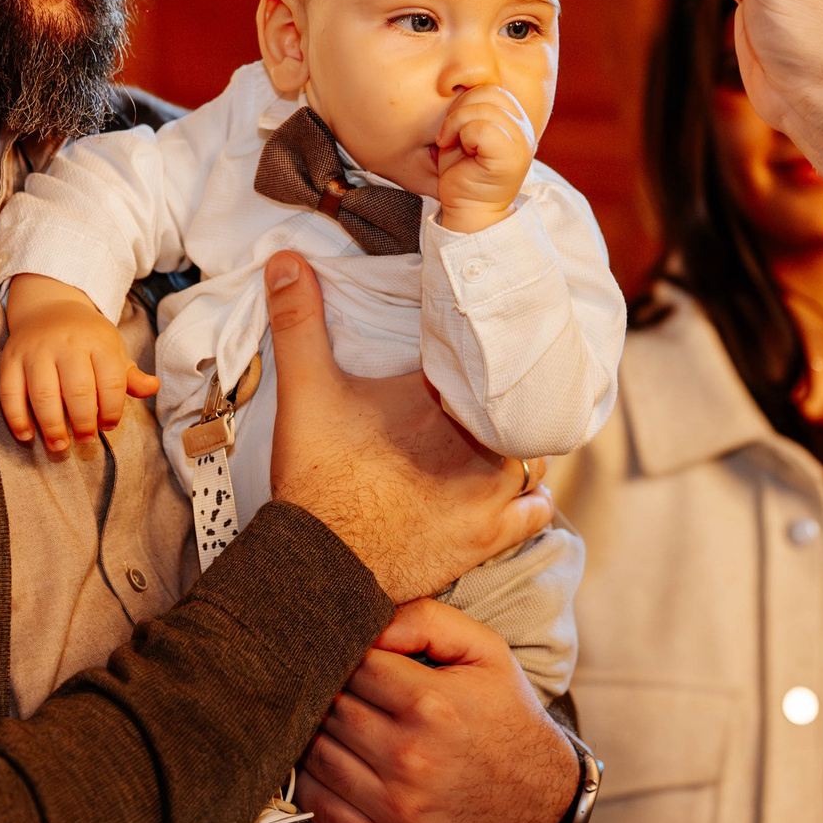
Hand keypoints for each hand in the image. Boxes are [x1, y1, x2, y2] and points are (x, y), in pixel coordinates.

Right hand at [0, 273, 159, 453]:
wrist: (49, 307)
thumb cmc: (87, 338)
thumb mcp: (114, 350)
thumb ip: (130, 375)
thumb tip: (152, 387)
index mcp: (98, 342)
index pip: (111, 382)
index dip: (112, 410)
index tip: (108, 426)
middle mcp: (67, 343)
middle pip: (77, 391)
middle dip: (83, 422)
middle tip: (86, 440)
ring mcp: (36, 350)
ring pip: (43, 393)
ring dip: (51, 425)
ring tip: (59, 445)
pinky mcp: (11, 358)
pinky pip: (10, 392)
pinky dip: (17, 417)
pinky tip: (27, 435)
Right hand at [263, 252, 552, 600]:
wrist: (321, 564)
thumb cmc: (317, 477)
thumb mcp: (306, 391)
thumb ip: (299, 322)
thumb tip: (286, 258)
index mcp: (443, 397)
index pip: (493, 359)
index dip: (490, 355)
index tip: (477, 354)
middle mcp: (481, 442)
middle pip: (519, 405)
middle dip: (506, 401)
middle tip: (486, 397)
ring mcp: (492, 493)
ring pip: (533, 456)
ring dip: (518, 447)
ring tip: (495, 440)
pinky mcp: (492, 536)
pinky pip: (536, 510)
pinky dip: (528, 500)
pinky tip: (507, 491)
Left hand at [298, 599, 578, 822]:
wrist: (540, 801)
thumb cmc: (505, 716)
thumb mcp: (485, 651)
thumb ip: (426, 618)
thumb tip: (370, 621)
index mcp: (432, 704)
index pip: (354, 665)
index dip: (353, 658)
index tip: (364, 664)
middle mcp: (411, 758)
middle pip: (331, 710)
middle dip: (334, 696)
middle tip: (351, 694)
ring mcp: (399, 809)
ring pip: (317, 757)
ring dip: (320, 738)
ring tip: (344, 729)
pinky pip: (320, 809)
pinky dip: (316, 785)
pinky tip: (338, 768)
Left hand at [434, 84, 535, 232]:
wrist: (468, 211)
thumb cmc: (463, 173)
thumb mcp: (466, 132)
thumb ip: (472, 108)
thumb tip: (463, 82)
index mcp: (517, 120)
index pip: (492, 88)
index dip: (465, 102)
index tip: (454, 128)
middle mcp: (525, 129)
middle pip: (488, 92)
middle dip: (459, 110)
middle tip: (449, 135)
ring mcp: (522, 142)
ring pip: (483, 107)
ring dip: (456, 123)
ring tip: (452, 143)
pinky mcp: (512, 156)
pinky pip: (481, 127)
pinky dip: (460, 134)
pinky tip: (455, 149)